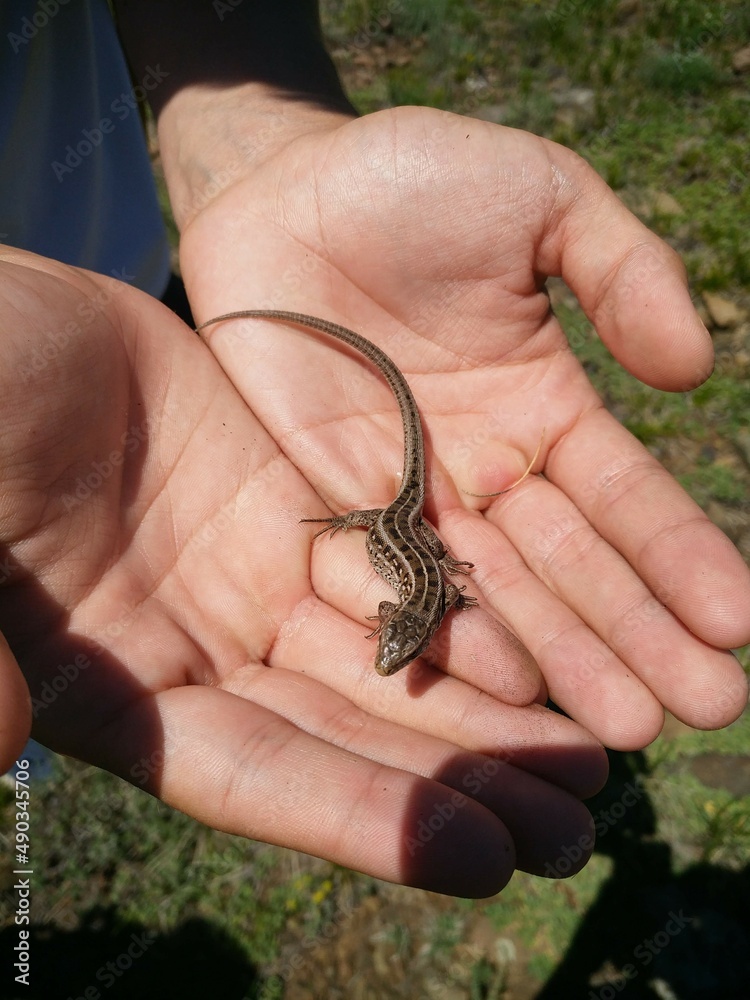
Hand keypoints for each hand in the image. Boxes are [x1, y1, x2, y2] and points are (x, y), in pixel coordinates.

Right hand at [0, 249, 601, 896]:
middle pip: (346, 733)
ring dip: (485, 707)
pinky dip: (457, 603)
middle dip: (457, 781)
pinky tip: (537, 640)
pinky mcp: (288, 509)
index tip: (477, 856)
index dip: (359, 819)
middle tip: (574, 831)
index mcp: (116, 686)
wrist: (9, 319)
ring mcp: (251, 578)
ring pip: (384, 657)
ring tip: (589, 753)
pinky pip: (386, 562)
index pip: (254, 773)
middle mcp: (200, 650)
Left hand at [177, 105, 749, 749]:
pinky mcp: (335, 499)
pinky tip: (499, 687)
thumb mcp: (542, 197)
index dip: (682, 557)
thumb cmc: (413, 181)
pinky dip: (447, 628)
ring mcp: (412, 492)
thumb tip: (693, 370)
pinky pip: (396, 572)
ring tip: (619, 726)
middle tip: (704, 710)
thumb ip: (623, 270)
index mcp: (546, 406)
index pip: (627, 498)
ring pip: (496, 589)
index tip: (736, 624)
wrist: (281, 189)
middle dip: (639, 635)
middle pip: (573, 566)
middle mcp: (487, 467)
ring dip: (560, 656)